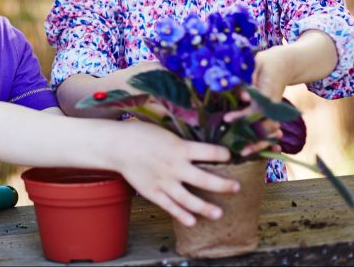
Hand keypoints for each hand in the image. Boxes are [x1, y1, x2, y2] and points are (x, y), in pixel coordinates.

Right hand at [111, 120, 239, 227]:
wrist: (118, 145)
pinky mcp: (153, 192)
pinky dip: (181, 215)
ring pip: (189, 199)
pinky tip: (192, 221)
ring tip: (219, 214)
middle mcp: (175, 166)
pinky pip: (169, 206)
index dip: (223, 154)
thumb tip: (201, 146)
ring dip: (205, 208)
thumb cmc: (141, 134)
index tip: (230, 156)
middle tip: (236, 188)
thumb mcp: (166, 133)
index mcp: (180, 147)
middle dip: (223, 185)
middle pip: (205, 179)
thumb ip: (183, 143)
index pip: (210, 152)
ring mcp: (164, 181)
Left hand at [224, 46, 292, 154]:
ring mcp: (274, 110)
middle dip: (254, 139)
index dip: (242, 116)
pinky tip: (256, 150)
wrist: (285, 63)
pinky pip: (270, 129)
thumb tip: (242, 95)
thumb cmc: (266, 62)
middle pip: (265, 126)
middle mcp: (272, 105)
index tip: (227, 119)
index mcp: (268, 93)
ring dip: (259, 143)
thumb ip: (249, 77)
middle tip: (239, 149)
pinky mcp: (273, 113)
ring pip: (269, 131)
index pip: (256, 109)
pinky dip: (265, 141)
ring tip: (243, 153)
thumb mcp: (256, 63)